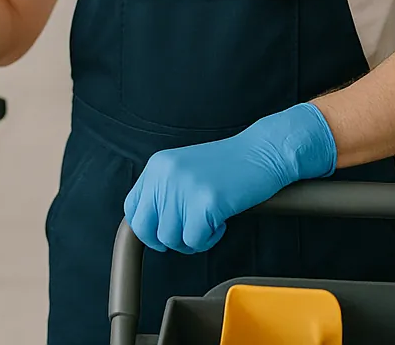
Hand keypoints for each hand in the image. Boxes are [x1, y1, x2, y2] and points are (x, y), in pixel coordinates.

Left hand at [123, 103, 336, 253]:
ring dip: (192, 240)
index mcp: (158, 166)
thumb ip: (164, 191)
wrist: (262, 152)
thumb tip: (149, 227)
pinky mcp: (206, 202)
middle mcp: (166, 175)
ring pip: (171, 239)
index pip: (132, 207)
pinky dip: (209, 239)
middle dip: (165, 240)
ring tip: (209, 223)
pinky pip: (195, 241)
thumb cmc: (229, 165)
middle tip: (187, 234)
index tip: (162, 232)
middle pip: (146, 229)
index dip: (146, 228)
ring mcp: (185, 188)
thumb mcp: (185, 170)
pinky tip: (221, 221)